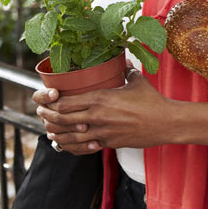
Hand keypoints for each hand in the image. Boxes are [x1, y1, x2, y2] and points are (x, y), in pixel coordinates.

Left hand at [34, 68, 166, 154]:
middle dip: (48, 118)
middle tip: (42, 114)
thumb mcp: (136, 81)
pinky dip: (72, 147)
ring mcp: (102, 133)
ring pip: (69, 137)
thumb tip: (124, 61)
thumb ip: (126, 70)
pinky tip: (66, 145)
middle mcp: (97, 117)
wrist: (165, 122)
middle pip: (62, 120)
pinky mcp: (109, 144)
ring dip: (56, 135)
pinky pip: (84, 148)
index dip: (50, 104)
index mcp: (100, 99)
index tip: (45, 101)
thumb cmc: (152, 101)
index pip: (65, 103)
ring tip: (50, 131)